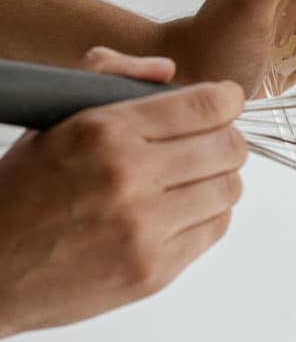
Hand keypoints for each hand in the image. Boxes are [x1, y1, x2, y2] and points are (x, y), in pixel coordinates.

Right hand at [0, 47, 245, 336]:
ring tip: (199, 177)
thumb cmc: (19, 196)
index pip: (203, 106)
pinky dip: (210, 214)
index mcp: (103, 131)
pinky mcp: (155, 270)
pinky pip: (214, 230)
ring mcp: (145, 228)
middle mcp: (129, 177)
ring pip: (228, 190)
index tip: (227, 102)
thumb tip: (167, 71)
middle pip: (227, 148)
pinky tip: (188, 209)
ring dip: (221, 178)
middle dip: (227, 139)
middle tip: (215, 142)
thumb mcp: (52, 120)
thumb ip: (108, 79)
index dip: (226, 100)